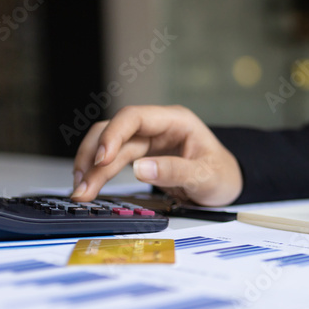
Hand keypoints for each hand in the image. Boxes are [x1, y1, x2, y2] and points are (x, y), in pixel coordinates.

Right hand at [71, 105, 242, 204]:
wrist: (227, 184)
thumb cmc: (223, 175)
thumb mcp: (206, 176)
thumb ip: (176, 171)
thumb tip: (140, 169)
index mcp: (175, 121)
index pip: (134, 117)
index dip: (113, 135)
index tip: (101, 159)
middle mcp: (157, 127)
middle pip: (115, 133)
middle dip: (95, 159)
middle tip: (83, 187)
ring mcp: (148, 141)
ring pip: (109, 147)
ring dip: (91, 167)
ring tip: (81, 191)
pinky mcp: (141, 156)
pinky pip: (113, 160)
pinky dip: (99, 172)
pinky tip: (89, 185)